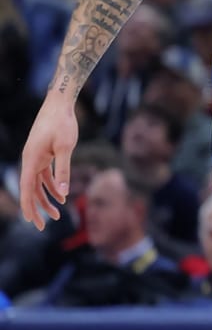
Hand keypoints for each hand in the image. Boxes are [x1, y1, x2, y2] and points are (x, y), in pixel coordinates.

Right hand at [20, 97, 75, 228]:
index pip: (27, 188)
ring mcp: (36, 157)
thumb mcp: (66, 147)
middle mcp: (30, 160)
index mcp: (31, 159)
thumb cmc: (62, 123)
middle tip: (42, 226)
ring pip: (39, 183)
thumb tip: (63, 192)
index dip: (28, 206)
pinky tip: (62, 195)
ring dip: (47, 198)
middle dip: (36, 208)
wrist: (60, 104)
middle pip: (31, 189)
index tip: (31, 221)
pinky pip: (46, 174)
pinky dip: (53, 185)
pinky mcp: (44, 154)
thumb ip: (63, 169)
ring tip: (57, 214)